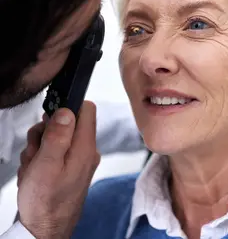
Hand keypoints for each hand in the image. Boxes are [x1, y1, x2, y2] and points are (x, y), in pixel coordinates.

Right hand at [17, 101, 99, 238]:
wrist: (46, 230)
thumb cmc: (46, 202)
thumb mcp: (46, 165)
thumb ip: (58, 136)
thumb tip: (67, 111)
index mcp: (85, 147)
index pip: (87, 110)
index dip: (68, 106)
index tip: (50, 117)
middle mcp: (86, 151)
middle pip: (68, 123)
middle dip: (46, 133)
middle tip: (36, 151)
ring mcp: (79, 159)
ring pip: (58, 137)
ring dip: (41, 147)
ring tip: (34, 167)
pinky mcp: (71, 166)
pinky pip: (57, 151)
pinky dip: (43, 157)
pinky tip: (37, 172)